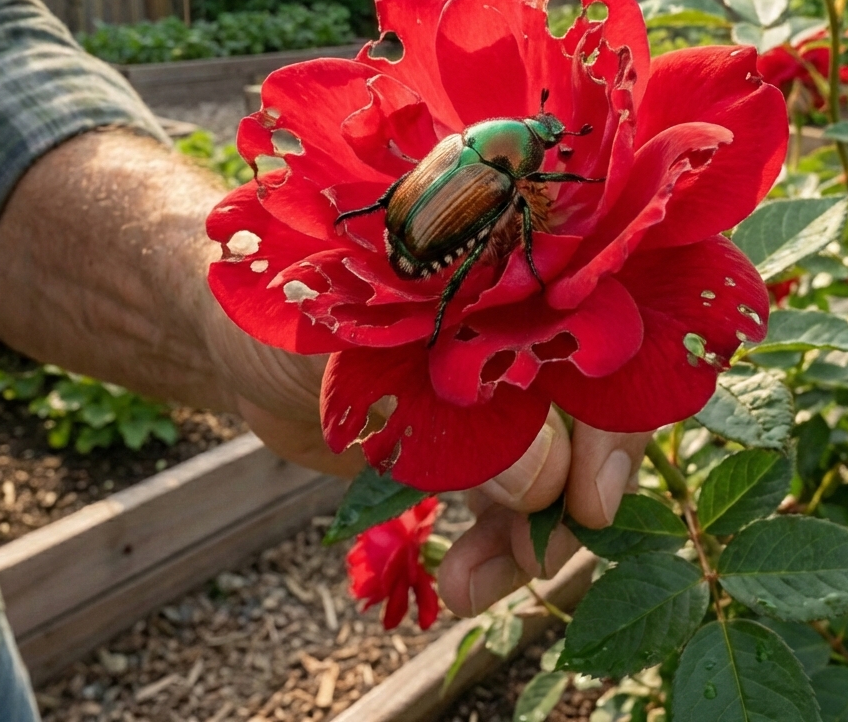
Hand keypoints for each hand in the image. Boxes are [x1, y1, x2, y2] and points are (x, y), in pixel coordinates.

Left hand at [0, 130, 647, 618]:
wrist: (232, 343)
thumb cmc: (278, 305)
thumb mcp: (352, 350)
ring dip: (537, 530)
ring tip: (481, 583)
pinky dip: (502, 539)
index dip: (614, 417)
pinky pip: (513, 492)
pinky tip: (472, 582)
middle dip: (580, 486)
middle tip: (547, 551)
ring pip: (558, 461)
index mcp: (512, 264)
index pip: (602, 336)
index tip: (594, 499)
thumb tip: (542, 482)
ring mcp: (502, 380)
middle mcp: (524, 319)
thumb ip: (444, 407)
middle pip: (595, 406)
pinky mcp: (475, 433)